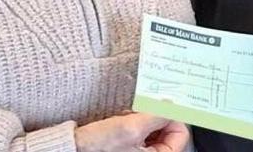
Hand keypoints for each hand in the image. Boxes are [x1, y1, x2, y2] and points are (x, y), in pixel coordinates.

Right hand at [75, 112, 190, 151]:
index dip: (173, 118)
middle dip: (153, 117)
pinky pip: (140, 131)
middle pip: (167, 131)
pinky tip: (121, 120)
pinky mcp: (128, 147)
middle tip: (140, 112)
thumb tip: (174, 106)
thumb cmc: (98, 147)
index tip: (163, 106)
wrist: (72, 148)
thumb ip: (157, 116)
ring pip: (153, 129)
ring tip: (126, 117)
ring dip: (142, 118)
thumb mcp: (132, 128)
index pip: (180, 135)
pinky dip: (133, 122)